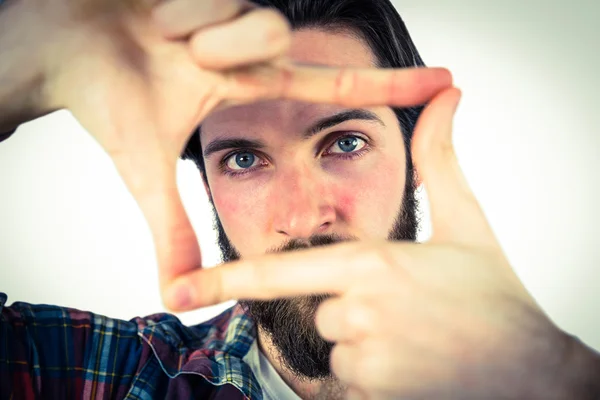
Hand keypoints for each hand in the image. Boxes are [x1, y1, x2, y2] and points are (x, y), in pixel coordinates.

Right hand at [25, 0, 451, 296]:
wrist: (63, 51)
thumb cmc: (106, 100)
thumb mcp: (145, 171)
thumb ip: (171, 227)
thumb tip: (176, 291)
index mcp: (251, 87)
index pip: (333, 87)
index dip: (388, 88)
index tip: (446, 83)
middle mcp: (250, 47)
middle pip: (278, 41)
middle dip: (228, 51)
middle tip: (182, 59)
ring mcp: (232, 12)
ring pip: (254, 19)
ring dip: (200, 36)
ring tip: (164, 41)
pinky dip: (179, 12)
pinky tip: (156, 18)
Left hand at [167, 87, 570, 398]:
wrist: (536, 372)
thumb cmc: (498, 297)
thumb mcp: (469, 224)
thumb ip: (441, 160)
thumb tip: (448, 99)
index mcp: (374, 266)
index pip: (283, 272)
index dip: (226, 279)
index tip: (176, 290)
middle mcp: (361, 314)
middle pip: (321, 310)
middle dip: (352, 310)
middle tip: (408, 311)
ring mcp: (367, 363)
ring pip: (336, 348)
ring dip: (365, 345)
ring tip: (417, 340)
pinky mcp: (374, 399)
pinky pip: (347, 385)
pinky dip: (372, 378)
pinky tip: (414, 366)